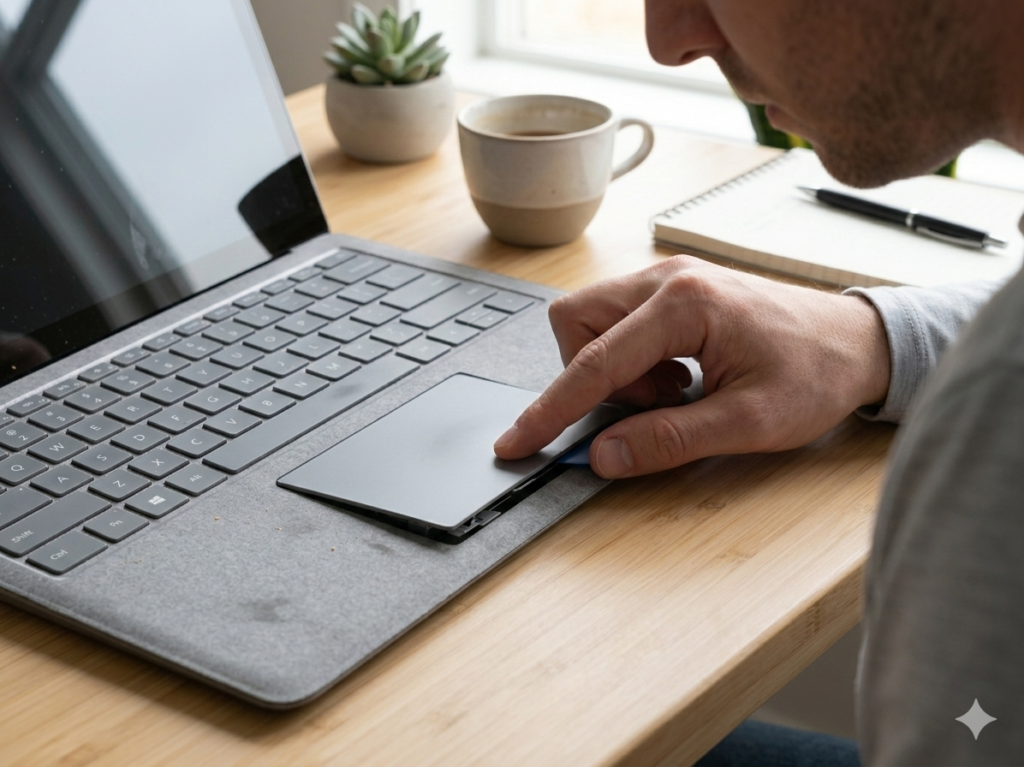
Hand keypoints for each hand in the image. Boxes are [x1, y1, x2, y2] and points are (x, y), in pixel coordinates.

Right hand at [493, 256, 890, 477]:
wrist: (858, 341)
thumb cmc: (816, 373)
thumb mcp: (748, 423)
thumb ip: (669, 440)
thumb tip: (602, 455)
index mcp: (684, 305)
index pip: (593, 363)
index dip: (551, 409)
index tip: (517, 441)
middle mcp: (668, 279)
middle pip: (575, 321)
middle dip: (588, 376)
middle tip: (646, 407)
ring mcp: (670, 278)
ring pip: (593, 320)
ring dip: (614, 370)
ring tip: (672, 394)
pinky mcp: (675, 290)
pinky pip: (620, 323)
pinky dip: (633, 361)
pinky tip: (679, 378)